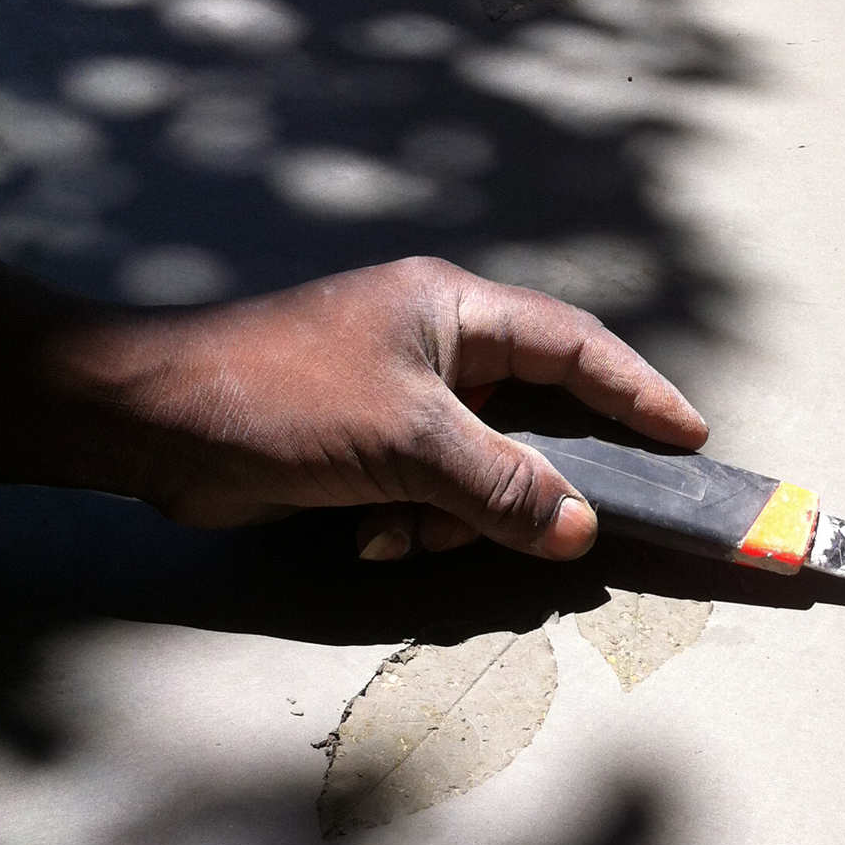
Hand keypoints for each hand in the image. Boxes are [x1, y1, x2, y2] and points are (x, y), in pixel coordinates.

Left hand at [0, 255, 706, 561]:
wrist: (155, 424)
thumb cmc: (284, 401)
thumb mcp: (409, 444)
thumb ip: (505, 487)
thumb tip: (581, 526)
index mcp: (455, 311)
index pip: (576, 344)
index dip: (638, 390)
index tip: (689, 437)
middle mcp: (437, 345)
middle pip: (533, 415)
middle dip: (538, 479)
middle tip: (577, 524)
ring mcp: (401, 395)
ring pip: (483, 469)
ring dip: (461, 515)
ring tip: (413, 530)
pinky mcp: (368, 444)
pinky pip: (432, 493)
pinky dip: (417, 523)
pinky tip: (371, 533)